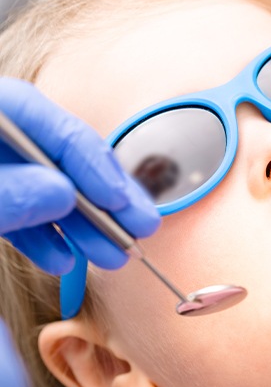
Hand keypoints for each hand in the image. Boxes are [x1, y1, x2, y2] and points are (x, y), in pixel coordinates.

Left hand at [0, 78, 159, 274]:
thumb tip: (62, 194)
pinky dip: (44, 239)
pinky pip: (21, 214)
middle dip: (104, 201)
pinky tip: (63, 260)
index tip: (120, 201)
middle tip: (141, 228)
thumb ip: (8, 193)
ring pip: (49, 193)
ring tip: (111, 257)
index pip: (54, 126)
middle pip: (63, 161)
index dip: (94, 162)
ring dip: (84, 228)